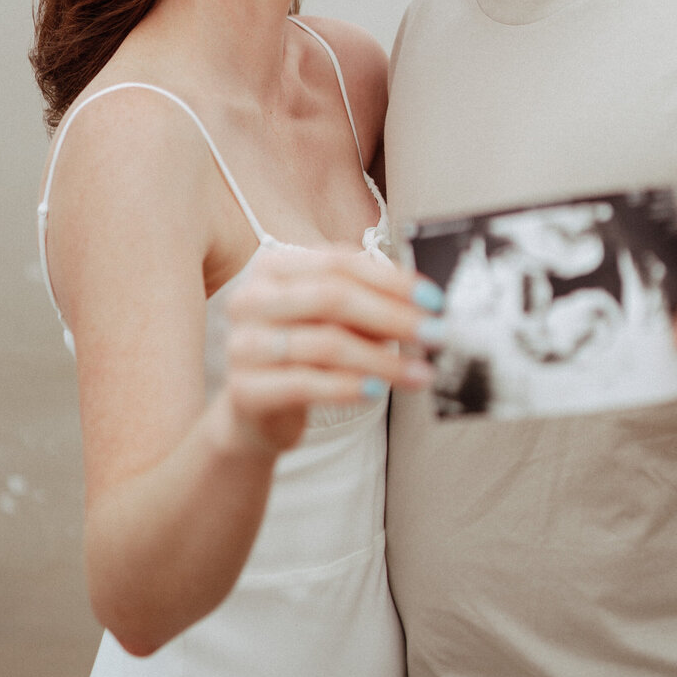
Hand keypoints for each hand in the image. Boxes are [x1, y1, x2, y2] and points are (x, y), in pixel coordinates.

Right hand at [215, 246, 439, 455]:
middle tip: (434, 334)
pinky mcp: (244, 389)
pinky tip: (377, 391)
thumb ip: (367, 306)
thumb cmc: (301, 357)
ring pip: (324, 343)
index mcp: (273, 269)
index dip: (390, 280)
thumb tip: (424, 308)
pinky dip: (347, 387)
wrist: (255, 414)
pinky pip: (305, 384)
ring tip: (420, 374)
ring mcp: (243, 343)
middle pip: (331, 297)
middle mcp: (250, 299)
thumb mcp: (331, 323)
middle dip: (392, 316)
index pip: (338, 263)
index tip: (432, 299)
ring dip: (382, 360)